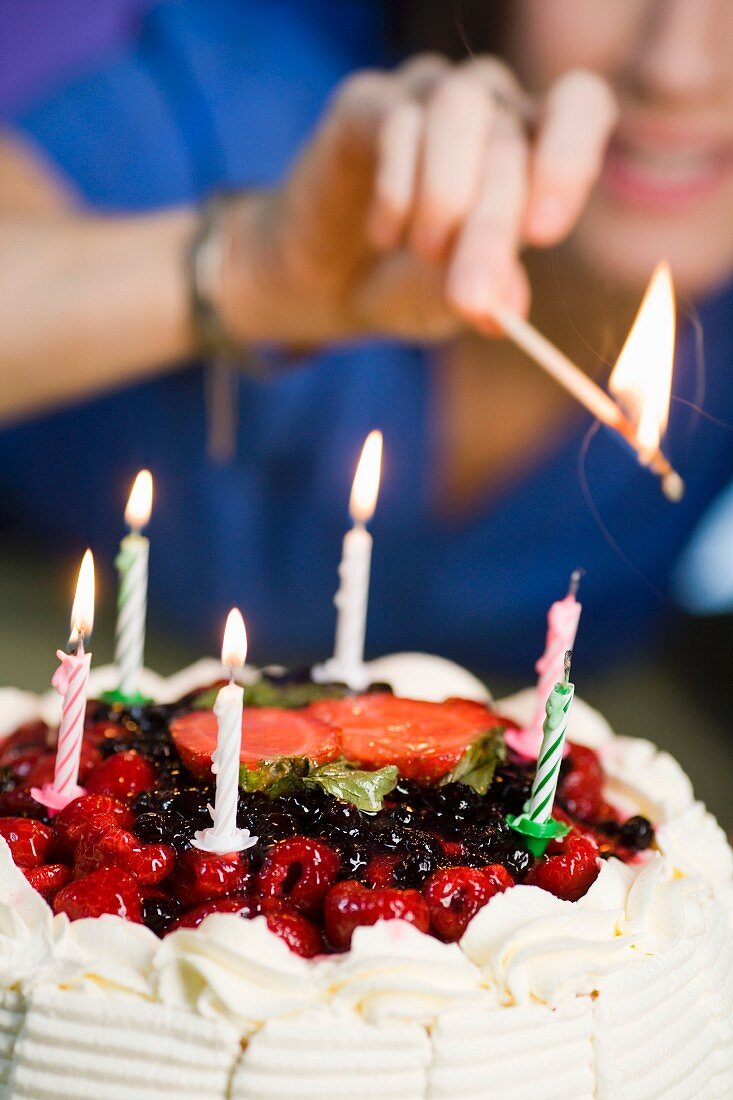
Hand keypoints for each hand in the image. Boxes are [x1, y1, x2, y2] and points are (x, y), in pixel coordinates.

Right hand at [217, 55, 616, 345]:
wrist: (323, 286)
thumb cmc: (407, 285)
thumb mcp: (454, 304)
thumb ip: (487, 298)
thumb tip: (508, 306)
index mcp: (531, 149)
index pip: (577, 106)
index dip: (571, 155)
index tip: (543, 233)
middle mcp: (487, 109)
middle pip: (511, 136)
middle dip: (491, 226)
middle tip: (468, 295)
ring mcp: (426, 97)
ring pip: (460, 105)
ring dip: (446, 191)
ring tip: (423, 249)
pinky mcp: (367, 102)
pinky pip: (397, 120)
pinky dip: (397, 187)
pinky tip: (383, 234)